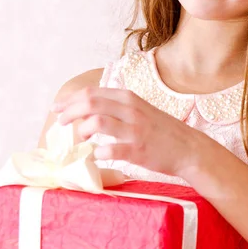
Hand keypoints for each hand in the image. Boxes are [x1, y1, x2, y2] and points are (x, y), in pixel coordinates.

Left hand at [51, 87, 204, 178]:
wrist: (190, 148)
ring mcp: (135, 130)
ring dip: (82, 130)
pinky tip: (97, 156)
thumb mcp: (140, 110)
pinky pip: (111, 150)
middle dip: (69, 111)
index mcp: (129, 98)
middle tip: (61, 123)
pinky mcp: (138, 150)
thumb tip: (88, 109)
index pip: (92, 92)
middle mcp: (131, 110)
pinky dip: (98, 153)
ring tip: (81, 138)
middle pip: (90, 102)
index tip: (57, 108)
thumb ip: (118, 107)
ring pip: (97, 121)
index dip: (70, 100)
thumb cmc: (161, 131)